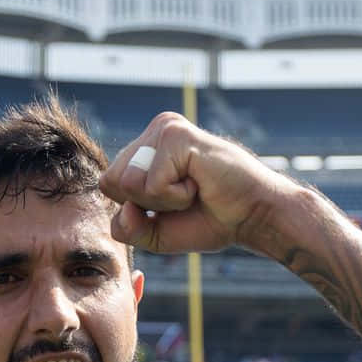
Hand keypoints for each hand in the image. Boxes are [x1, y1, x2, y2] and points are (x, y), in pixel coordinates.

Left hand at [99, 112, 301, 255]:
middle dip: (145, 204)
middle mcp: (153, 131)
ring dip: (162, 200)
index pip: (108, 184)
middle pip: (112, 182)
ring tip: (192, 187)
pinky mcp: (176, 134)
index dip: (134, 207)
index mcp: (145, 148)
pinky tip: (199, 183)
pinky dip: (175, 197)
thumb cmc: (209, 220)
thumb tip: (124, 210)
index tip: (171, 203)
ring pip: (128, 182)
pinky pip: (151, 184)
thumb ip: (127, 227)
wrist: (253, 217)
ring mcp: (164, 128)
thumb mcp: (155, 233)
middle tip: (184, 196)